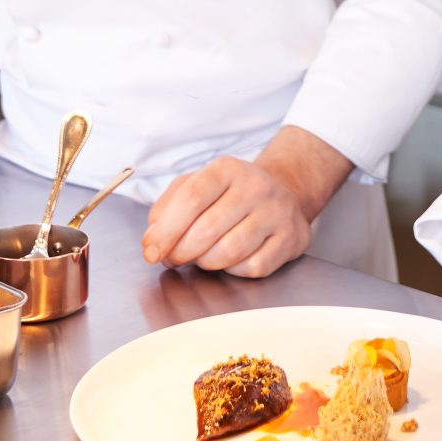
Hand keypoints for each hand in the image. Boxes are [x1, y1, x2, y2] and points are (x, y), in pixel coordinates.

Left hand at [141, 128, 349, 278]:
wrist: (284, 194)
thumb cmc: (230, 195)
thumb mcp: (197, 185)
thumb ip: (168, 207)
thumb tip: (152, 239)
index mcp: (227, 169)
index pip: (191, 199)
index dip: (166, 230)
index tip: (151, 251)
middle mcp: (256, 187)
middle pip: (207, 229)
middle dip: (181, 252)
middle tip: (173, 258)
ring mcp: (276, 213)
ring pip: (229, 252)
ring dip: (206, 262)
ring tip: (201, 257)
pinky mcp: (290, 239)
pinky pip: (252, 267)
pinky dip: (233, 270)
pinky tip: (229, 260)